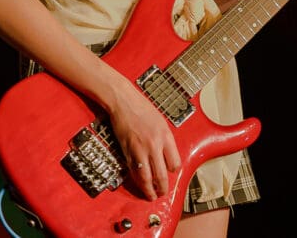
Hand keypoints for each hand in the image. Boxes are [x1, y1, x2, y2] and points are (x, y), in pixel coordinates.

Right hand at [108, 80, 180, 199]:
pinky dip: (137, 180)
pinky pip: (133, 170)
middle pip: (161, 174)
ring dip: (149, 189)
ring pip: (146, 177)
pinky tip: (139, 184)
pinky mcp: (127, 150)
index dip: (172, 170)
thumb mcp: (160, 121)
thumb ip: (164, 139)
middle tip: (162, 193)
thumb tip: (166, 155)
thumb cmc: (141, 107)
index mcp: (165, 136)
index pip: (174, 163)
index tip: (170, 172)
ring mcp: (140, 149)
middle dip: (162, 187)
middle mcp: (154, 144)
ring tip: (150, 195)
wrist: (123, 100)